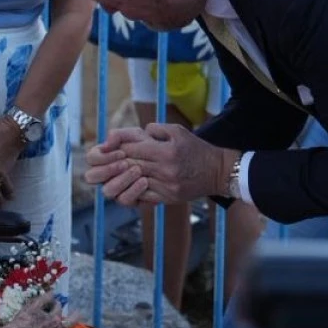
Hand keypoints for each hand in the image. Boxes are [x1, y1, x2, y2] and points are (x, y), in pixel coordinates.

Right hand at [1, 292, 66, 327]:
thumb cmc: (24, 321)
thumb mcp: (34, 305)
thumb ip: (45, 297)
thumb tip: (52, 292)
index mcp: (56, 319)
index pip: (58, 305)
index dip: (50, 300)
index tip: (43, 300)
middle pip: (56, 316)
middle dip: (50, 311)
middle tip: (39, 309)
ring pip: (53, 325)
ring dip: (48, 320)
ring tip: (37, 318)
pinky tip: (34, 327)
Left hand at [85, 124, 231, 207]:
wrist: (217, 171)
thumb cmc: (196, 148)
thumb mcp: (178, 131)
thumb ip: (156, 129)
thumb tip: (137, 132)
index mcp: (166, 151)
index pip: (133, 148)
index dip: (120, 146)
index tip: (113, 145)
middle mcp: (166, 170)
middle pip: (132, 165)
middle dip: (119, 161)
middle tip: (110, 158)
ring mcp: (167, 186)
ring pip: (136, 181)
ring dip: (125, 176)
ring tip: (118, 170)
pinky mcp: (169, 198)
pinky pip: (145, 195)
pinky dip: (136, 189)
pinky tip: (131, 183)